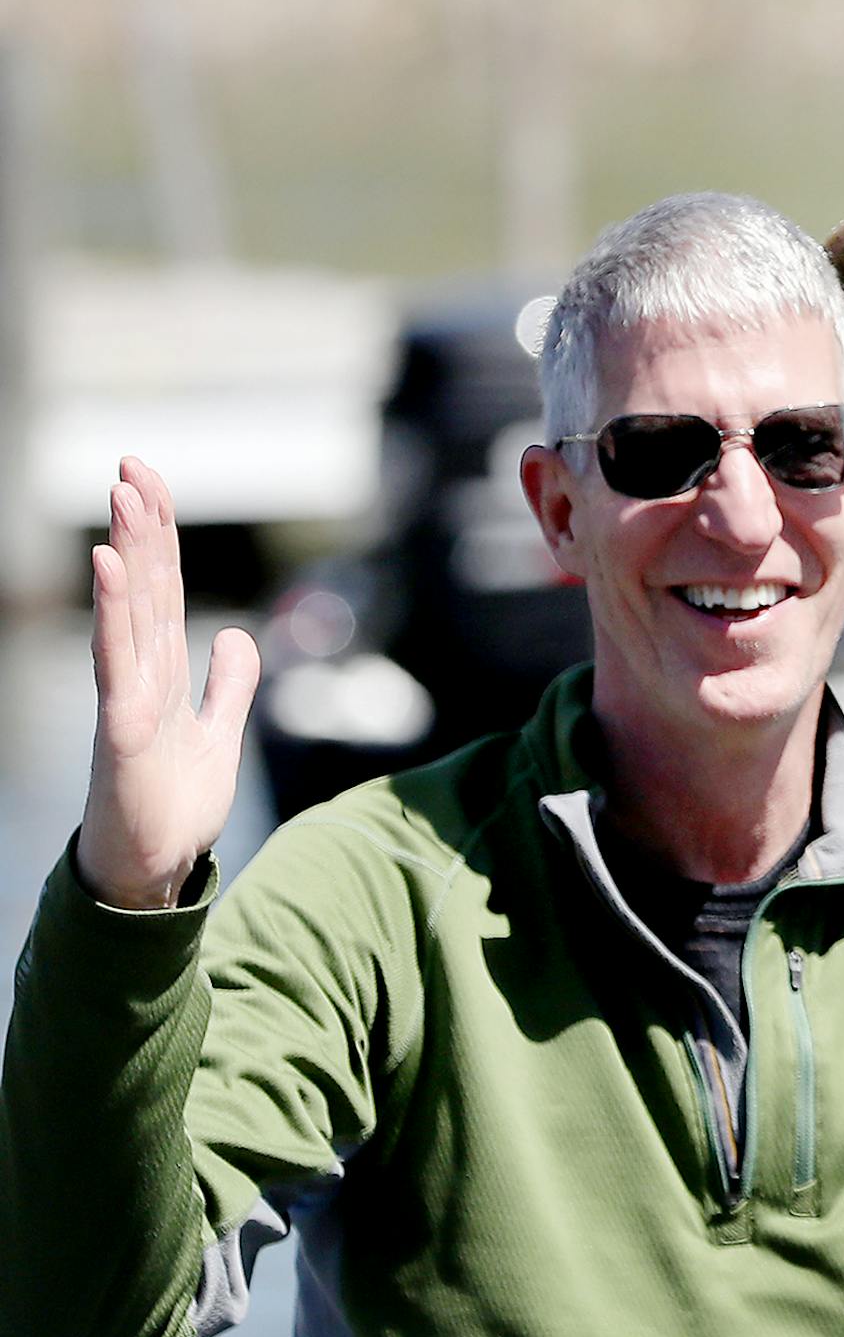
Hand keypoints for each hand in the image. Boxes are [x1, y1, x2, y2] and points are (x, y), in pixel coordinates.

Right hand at [78, 459, 260, 909]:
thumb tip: (239, 637)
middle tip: (132, 463)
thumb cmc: (174, 808)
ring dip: (129, 551)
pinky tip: (111, 567)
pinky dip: (115, 613)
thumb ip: (228, 687)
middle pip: (146, 587)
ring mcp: (128, 700)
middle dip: (142, 525)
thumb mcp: (219, 736)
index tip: (152, 481)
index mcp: (164, 672)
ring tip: (123, 494)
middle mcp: (141, 676)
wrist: (152, 873)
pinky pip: (117, 662)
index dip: (162, 536)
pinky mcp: (122, 731)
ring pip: (130, 611)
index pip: (166, 589)